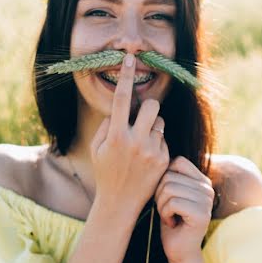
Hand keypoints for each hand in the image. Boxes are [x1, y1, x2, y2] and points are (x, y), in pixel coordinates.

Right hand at [90, 53, 169, 216]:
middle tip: (141, 117)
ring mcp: (152, 151)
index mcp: (116, 136)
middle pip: (152, 106)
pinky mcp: (164, 160)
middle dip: (148, 107)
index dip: (127, 76)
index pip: (123, 99)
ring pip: (160, 123)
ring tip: (141, 144)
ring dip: (152, 127)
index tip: (130, 59)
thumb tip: (121, 107)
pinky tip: (147, 158)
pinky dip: (157, 143)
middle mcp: (136, 142)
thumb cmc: (105, 172)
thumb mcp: (96, 148)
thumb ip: (107, 125)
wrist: (120, 203)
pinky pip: (164, 139)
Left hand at [155, 157, 214, 262]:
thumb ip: (168, 176)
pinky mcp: (201, 214)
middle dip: (159, 195)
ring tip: (169, 217)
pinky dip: (165, 214)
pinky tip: (172, 223)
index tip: (165, 197)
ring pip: (168, 188)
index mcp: (201, 180)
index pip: (177, 161)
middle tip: (166, 211)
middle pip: (169, 176)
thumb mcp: (168, 195)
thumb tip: (154, 155)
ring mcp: (206, 200)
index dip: (162, 178)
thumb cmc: (171, 223)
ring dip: (161, 206)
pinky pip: (172, 203)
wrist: (179, 252)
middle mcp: (207, 188)